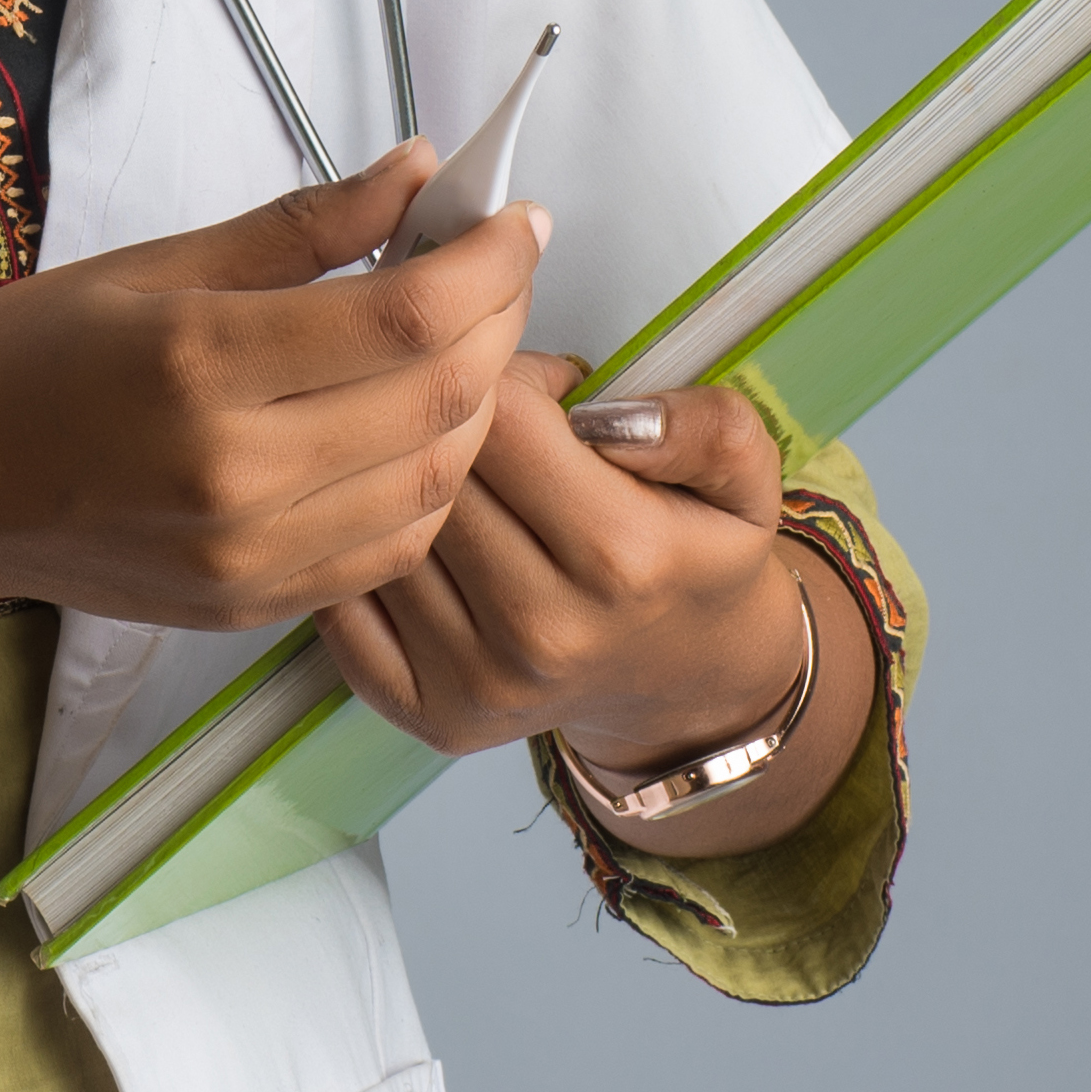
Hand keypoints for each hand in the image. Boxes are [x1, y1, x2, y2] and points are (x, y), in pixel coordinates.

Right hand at [0, 143, 542, 632]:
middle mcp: (234, 471)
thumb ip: (301, 227)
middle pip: (440, 399)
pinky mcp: (255, 605)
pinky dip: (434, 481)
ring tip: (469, 341)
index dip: (490, 261)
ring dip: (482, 405)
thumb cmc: (28, 359)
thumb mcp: (156, 263)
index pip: (407, 315)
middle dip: (500, 321)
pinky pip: (392, 547)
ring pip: (434, 480)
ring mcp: (249, 554)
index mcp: (201, 361)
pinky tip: (419, 425)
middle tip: (502, 267)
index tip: (517, 217)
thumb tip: (418, 171)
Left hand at [324, 353, 811, 770]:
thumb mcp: (743, 479)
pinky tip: (414, 544)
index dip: (503, 377)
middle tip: (488, 433)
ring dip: (400, 491)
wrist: (683, 681)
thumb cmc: (694, 562)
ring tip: (460, 489)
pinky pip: (347, 604)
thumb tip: (614, 416)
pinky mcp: (428, 714)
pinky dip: (365, 560)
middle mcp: (542, 629)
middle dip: (447, 427)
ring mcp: (478, 681)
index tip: (529, 389)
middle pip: (432, 471)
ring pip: (381, 531)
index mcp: (622, 555)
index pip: (501, 418)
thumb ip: (706, 425)